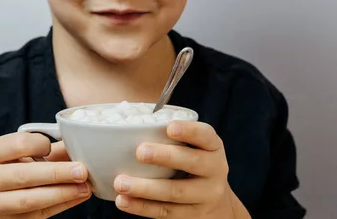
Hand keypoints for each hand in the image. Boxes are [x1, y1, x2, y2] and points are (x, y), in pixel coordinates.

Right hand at [0, 132, 91, 218]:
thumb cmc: (10, 170)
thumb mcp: (21, 154)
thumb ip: (46, 147)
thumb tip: (79, 143)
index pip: (18, 143)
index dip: (41, 144)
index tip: (52, 147)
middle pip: (24, 174)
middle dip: (57, 172)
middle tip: (82, 171)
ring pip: (31, 199)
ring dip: (63, 192)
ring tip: (84, 187)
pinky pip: (38, 214)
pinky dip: (62, 204)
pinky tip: (77, 196)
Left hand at [113, 121, 250, 218]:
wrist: (215, 202)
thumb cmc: (193, 163)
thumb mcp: (193, 147)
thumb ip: (170, 137)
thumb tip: (126, 128)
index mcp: (212, 147)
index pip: (205, 135)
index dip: (189, 131)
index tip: (169, 127)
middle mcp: (214, 169)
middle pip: (192, 162)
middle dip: (165, 157)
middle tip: (140, 152)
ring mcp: (206, 195)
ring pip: (176, 192)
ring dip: (145, 188)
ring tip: (121, 183)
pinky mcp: (193, 215)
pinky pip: (166, 212)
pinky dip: (142, 207)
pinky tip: (124, 201)